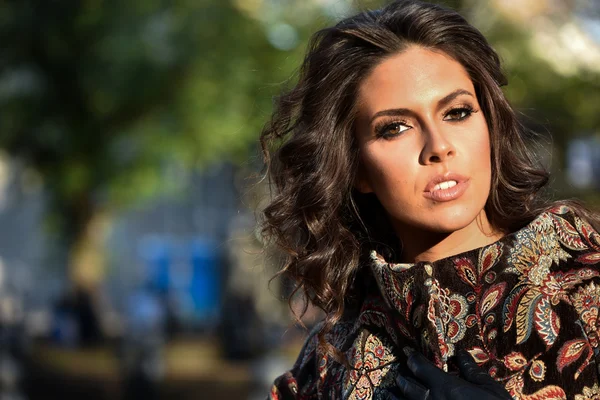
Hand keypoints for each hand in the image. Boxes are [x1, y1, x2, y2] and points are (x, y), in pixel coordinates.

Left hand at [393, 348, 511, 399]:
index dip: (414, 360)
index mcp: (446, 387)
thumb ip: (471, 371)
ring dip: (395, 398)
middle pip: (407, 387)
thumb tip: (460, 354)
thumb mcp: (489, 389)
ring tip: (389, 393)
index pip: (421, 368)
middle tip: (399, 375)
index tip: (410, 354)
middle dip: (402, 379)